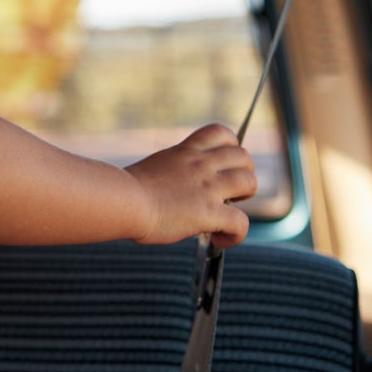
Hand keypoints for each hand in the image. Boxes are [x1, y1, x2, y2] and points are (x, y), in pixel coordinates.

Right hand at [127, 125, 257, 247]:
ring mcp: (207, 187)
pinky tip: (219, 239)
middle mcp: (200, 165)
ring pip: (249, 182)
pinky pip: (241, 222)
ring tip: (229, 212)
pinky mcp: (209, 212)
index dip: (231, 146)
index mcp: (185, 152)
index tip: (223, 163)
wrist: (121, 200)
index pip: (220, 132)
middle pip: (243, 155)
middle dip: (243, 173)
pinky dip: (236, 234)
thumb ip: (170, 172)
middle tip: (229, 192)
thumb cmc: (124, 190)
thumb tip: (169, 189)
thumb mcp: (153, 168)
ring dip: (245, 198)